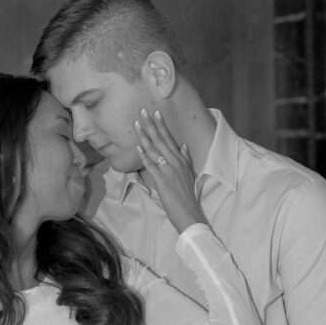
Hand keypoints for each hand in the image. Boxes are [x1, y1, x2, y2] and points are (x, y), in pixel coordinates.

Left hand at [135, 109, 204, 233]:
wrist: (189, 213)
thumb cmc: (187, 196)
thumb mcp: (188, 174)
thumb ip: (186, 159)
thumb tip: (184, 145)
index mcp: (181, 160)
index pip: (170, 138)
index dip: (161, 125)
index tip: (155, 112)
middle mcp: (176, 162)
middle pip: (161, 139)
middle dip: (151, 125)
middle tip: (142, 111)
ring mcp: (169, 171)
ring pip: (155, 150)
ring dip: (144, 136)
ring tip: (136, 124)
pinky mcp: (163, 181)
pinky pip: (152, 166)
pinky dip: (144, 156)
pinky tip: (138, 148)